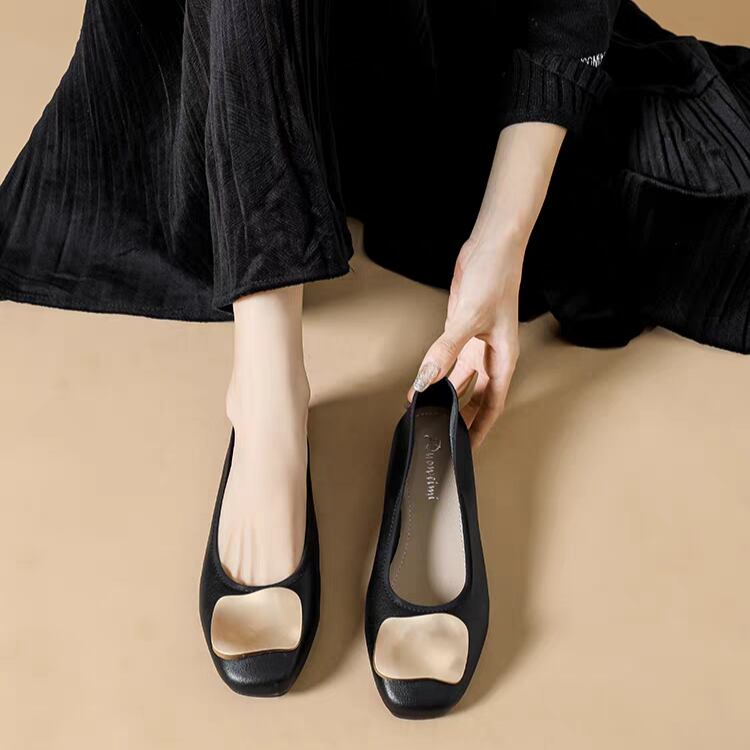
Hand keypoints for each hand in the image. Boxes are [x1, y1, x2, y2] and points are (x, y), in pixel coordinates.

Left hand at [409, 233, 523, 447]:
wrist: (492, 245)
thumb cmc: (496, 278)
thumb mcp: (470, 318)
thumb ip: (446, 349)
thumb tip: (426, 377)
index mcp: (503, 359)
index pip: (491, 405)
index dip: (479, 429)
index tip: (465, 449)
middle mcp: (490, 356)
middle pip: (475, 398)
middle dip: (459, 417)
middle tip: (438, 436)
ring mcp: (475, 344)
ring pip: (460, 381)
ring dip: (444, 396)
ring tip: (424, 413)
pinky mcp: (460, 332)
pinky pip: (447, 361)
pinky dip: (435, 373)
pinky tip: (422, 383)